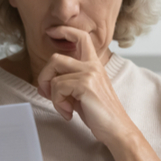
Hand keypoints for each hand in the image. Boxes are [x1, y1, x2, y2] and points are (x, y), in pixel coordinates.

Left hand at [37, 26, 134, 144]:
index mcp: (94, 64)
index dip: (64, 31)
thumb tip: (43, 84)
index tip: (52, 31)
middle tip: (47, 94)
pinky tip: (69, 113)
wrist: (117, 129)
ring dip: (52, 95)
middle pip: (56, 58)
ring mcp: (90, 73)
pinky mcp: (85, 84)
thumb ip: (66, 84)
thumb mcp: (81, 94)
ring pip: (54, 75)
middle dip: (44, 77)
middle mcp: (93, 65)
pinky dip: (58, 103)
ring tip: (64, 108)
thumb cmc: (100, 114)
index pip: (80, 37)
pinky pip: (57, 88)